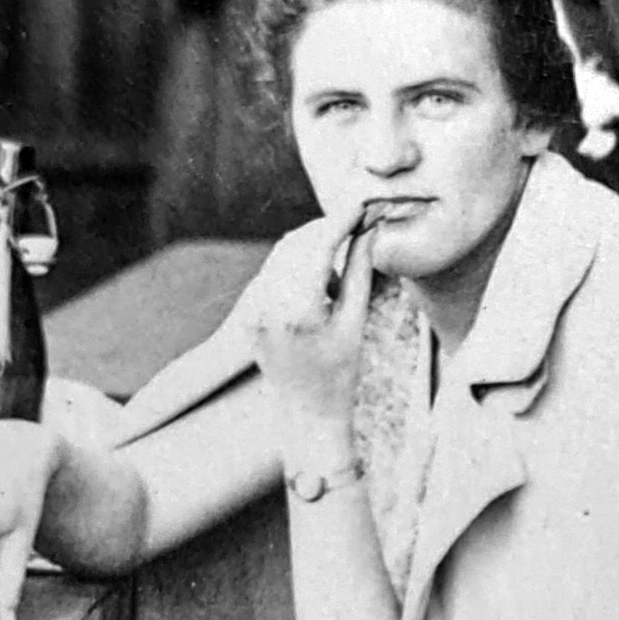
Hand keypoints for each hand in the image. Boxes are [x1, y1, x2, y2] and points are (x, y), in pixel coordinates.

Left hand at [245, 205, 376, 437]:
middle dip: (327, 228)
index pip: (319, 246)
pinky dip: (297, 265)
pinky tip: (322, 283)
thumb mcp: (356, 321)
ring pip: (282, 253)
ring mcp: (254, 308)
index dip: (341, 220)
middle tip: (358, 223)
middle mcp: (268, 305)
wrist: (307, 414)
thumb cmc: (341, 373)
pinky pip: (273, 272)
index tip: (362, 205)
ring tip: (342, 267)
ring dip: (313, 246)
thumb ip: (361, 270)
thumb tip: (368, 229)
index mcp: (298, 310)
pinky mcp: (249, 312)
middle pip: (296, 242)